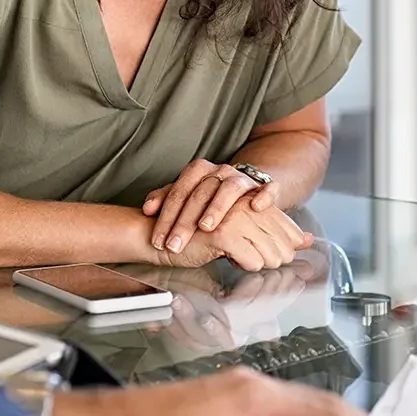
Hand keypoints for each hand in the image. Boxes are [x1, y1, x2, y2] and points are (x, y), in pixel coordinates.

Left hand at [144, 159, 274, 253]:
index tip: (159, 241)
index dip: (166, 217)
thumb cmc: (211, 196)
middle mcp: (220, 171)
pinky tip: (256, 207)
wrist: (244, 188)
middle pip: (200, 193)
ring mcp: (242, 178)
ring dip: (217, 208)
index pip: (178, 191)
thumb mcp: (186, 196)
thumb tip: (148, 209)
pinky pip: (268, 189)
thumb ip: (165, 199)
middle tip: (174, 244)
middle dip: (184, 222)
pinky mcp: (263, 187)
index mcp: (199, 170)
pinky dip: (264, 196)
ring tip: (206, 227)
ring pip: (230, 189)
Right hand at [151, 196, 311, 270]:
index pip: (282, 221)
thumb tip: (307, 240)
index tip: (293, 251)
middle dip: (279, 256)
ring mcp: (233, 216)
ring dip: (263, 263)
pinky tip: (234, 262)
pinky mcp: (222, 233)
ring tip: (249, 264)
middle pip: (280, 238)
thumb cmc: (195, 234)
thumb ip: (272, 232)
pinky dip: (247, 266)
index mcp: (247, 199)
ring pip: (269, 251)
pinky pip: (251, 259)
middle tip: (271, 264)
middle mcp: (243, 203)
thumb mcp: (237, 231)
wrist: (156, 234)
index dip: (290, 240)